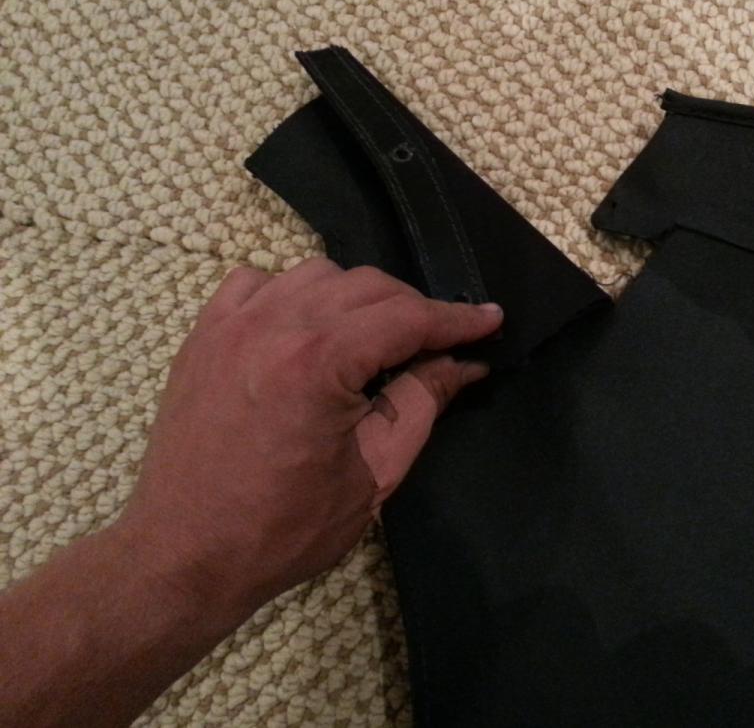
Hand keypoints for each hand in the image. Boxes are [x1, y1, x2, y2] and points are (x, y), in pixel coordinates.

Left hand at [117, 258, 502, 619]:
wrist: (185, 555)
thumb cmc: (284, 528)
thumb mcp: (374, 472)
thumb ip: (422, 404)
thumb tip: (465, 365)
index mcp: (318, 362)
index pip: (407, 318)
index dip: (456, 319)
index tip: (491, 320)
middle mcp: (273, 325)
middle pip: (368, 286)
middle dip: (413, 309)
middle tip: (441, 344)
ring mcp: (231, 324)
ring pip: (318, 275)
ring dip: (357, 298)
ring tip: (375, 339)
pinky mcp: (204, 334)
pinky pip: (258, 283)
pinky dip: (292, 294)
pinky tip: (305, 328)